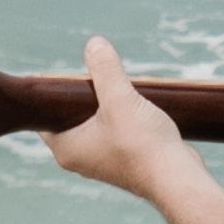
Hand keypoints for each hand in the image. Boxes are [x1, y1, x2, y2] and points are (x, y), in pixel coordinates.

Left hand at [50, 38, 183, 192]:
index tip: (65, 73)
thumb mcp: (119, 100)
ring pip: (95, 122)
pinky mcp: (124, 160)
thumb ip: (105, 70)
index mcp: (67, 148)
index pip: (45, 116)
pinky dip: (122, 116)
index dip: (52, 92)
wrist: (178, 179)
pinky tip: (136, 102)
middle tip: (95, 74)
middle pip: (71, 115)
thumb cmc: (143, 145)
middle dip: (84, 93)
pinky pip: (115, 131)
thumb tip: (93, 44)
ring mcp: (102, 160)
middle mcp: (80, 157)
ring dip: (106, 103)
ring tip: (119, 85)